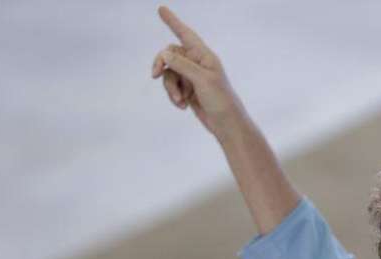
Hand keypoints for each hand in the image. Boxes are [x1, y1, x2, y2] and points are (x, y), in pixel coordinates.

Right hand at [152, 5, 245, 137]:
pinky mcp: (188, 90)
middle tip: (154, 75)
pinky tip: (183, 106)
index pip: (186, 35)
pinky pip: (172, 87)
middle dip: (162, 65)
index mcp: (204, 56)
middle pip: (170, 55)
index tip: (161, 9)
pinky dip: (174, 96)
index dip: (173, 22)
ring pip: (169, 74)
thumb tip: (164, 53)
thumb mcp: (202, 80)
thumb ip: (182, 65)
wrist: (226, 124)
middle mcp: (198, 63)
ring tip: (180, 100)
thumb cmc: (221, 100)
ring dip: (170, 87)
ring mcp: (192, 77)